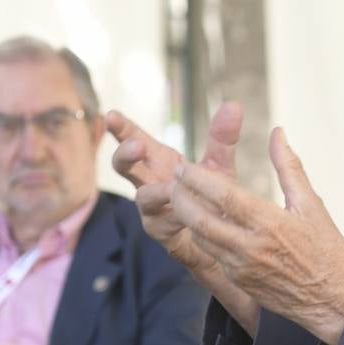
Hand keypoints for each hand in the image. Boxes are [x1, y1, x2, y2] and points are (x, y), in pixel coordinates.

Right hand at [108, 104, 260, 328]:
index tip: (110, 114)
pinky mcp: (162, 233)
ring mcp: (152, 210)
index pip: (136, 139)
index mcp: (159, 163)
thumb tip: (233, 105)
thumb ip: (222, 139)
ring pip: (143, 197)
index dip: (121, 128)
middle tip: (136, 146)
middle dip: (126, 155)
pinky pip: (161, 224)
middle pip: (123, 167)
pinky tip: (185, 216)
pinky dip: (173, 216)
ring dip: (156, 190)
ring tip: (172, 186)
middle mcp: (149, 183)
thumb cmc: (211, 197)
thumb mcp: (218, 166)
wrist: (221, 238)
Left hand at [170, 127, 343, 344]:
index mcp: (269, 223)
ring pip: (200, 238)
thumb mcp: (312, 204)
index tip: (184, 165)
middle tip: (172, 179)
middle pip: (199, 219)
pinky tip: (202, 221)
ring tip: (181, 196)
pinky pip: (211, 254)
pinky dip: (202, 235)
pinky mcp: (239, 281)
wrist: (333, 301)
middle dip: (179, 197)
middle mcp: (250, 246)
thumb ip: (289, 167)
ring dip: (186, 216)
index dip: (197, 178)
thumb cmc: (327, 249)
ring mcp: (241, 267)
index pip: (222, 195)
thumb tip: (278, 133)